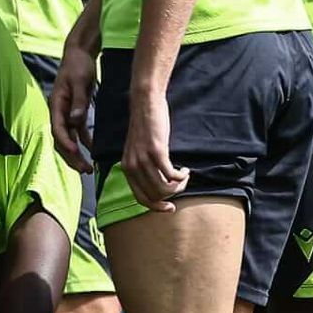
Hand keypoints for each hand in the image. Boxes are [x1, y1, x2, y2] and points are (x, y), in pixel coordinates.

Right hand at [50, 50, 96, 171]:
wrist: (79, 54)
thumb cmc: (77, 65)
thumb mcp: (80, 81)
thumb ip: (78, 102)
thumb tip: (75, 121)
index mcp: (56, 104)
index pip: (57, 128)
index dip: (65, 143)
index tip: (75, 153)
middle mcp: (59, 111)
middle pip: (61, 139)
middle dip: (71, 157)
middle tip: (85, 170)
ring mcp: (66, 113)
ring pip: (69, 139)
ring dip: (77, 154)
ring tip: (88, 168)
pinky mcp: (75, 112)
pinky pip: (77, 132)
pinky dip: (84, 142)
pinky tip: (93, 150)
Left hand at [120, 92, 188, 212]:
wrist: (145, 105)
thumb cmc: (145, 128)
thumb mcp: (138, 151)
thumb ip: (142, 168)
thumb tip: (157, 187)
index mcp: (126, 168)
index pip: (140, 198)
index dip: (156, 206)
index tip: (170, 207)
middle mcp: (132, 166)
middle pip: (155, 196)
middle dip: (172, 196)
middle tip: (182, 186)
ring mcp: (143, 159)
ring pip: (164, 188)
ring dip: (179, 186)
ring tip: (184, 176)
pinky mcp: (156, 151)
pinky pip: (171, 175)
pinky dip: (182, 177)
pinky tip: (186, 170)